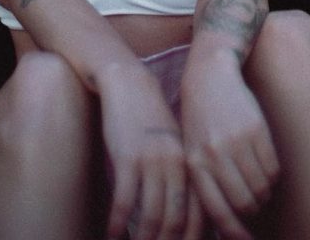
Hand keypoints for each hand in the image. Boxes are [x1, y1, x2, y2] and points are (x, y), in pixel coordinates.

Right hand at [99, 67, 204, 239]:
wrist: (131, 84)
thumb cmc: (151, 120)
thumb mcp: (173, 146)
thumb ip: (180, 177)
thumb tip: (181, 217)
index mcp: (191, 163)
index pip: (198, 214)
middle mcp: (176, 164)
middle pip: (176, 221)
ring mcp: (152, 161)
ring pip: (151, 216)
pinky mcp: (127, 158)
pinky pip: (124, 201)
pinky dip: (117, 224)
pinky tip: (111, 236)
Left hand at [181, 53, 280, 239]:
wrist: (209, 76)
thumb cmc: (199, 119)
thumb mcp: (190, 150)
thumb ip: (203, 183)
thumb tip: (225, 221)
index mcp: (195, 166)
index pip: (218, 213)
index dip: (236, 233)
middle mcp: (214, 156)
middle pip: (245, 202)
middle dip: (254, 208)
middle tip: (255, 202)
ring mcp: (236, 142)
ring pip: (262, 186)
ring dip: (265, 191)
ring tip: (259, 182)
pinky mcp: (256, 128)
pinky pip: (273, 166)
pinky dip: (273, 173)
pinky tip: (266, 165)